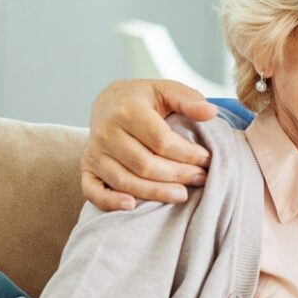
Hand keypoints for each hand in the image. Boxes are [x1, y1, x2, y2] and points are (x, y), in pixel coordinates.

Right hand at [81, 79, 217, 210]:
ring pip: (125, 180)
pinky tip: (133, 206)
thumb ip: (189, 100)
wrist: (109, 103)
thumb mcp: (167, 90)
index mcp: (127, 110)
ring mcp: (94, 153)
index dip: (186, 153)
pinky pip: (93, 191)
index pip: (160, 140)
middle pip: (144, 164)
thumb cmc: (144, 99)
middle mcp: (106, 132)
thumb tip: (211, 113)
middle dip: (177, 174)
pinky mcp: (87, 168)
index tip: (206, 159)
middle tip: (201, 178)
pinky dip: (110, 202)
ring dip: (155, 192)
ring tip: (182, 194)